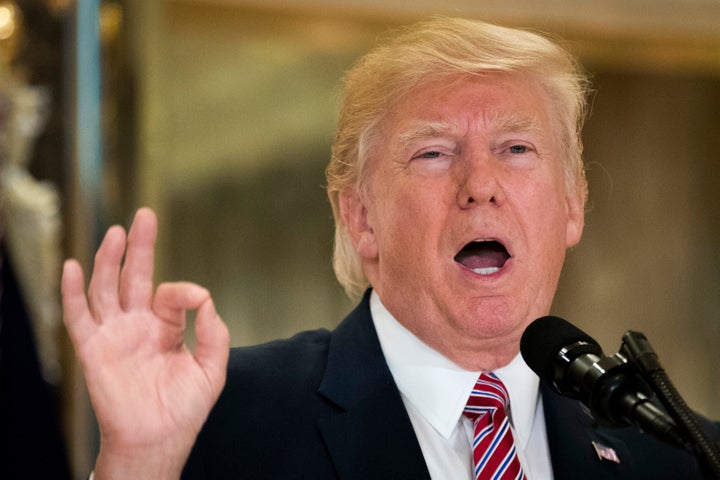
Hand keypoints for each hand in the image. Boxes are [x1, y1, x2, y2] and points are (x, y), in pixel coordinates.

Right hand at [62, 208, 229, 478]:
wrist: (160, 439)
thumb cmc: (185, 408)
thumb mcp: (212, 369)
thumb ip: (215, 334)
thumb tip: (208, 299)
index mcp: (166, 327)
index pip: (172, 294)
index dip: (185, 290)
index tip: (199, 299)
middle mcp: (138, 324)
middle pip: (135, 277)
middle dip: (140, 247)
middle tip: (144, 215)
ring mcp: (115, 334)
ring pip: (106, 289)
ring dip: (109, 260)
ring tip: (116, 232)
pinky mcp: (94, 349)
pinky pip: (78, 318)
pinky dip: (72, 292)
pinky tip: (72, 266)